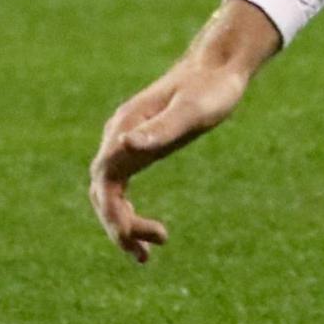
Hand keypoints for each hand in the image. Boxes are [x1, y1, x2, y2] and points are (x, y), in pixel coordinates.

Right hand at [88, 0, 280, 263]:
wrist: (219, 67)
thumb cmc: (211, 88)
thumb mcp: (192, 111)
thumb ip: (161, 129)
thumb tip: (126, 145)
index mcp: (124, 130)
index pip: (104, 183)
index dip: (114, 213)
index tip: (137, 237)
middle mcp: (119, 139)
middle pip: (103, 194)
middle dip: (119, 227)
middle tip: (145, 256)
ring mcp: (127, 144)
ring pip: (111, 195)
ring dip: (123, 226)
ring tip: (147, 256)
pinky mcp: (141, 149)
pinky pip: (124, 189)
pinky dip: (131, 213)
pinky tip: (151, 232)